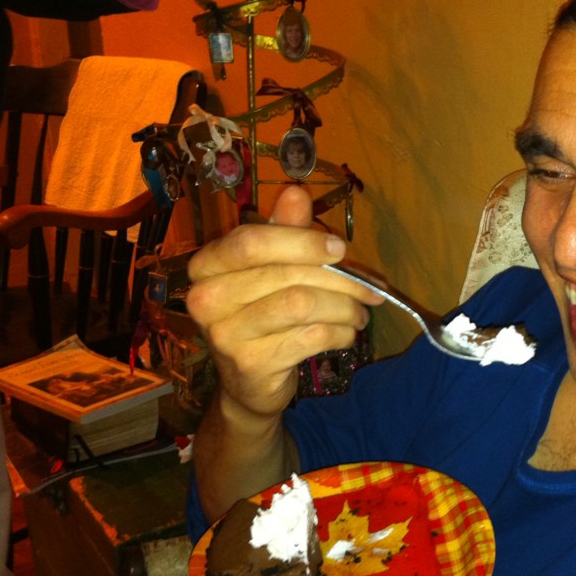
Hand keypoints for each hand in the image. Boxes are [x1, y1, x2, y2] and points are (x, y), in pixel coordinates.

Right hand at [186, 186, 381, 419]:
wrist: (249, 383)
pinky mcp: (251, 365)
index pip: (252, 242)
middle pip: (286, 276)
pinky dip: (340, 333)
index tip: (340, 249)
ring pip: (302, 306)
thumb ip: (283, 232)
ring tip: (360, 314)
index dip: (302, 241)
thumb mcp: (271, 268)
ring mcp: (225, 335)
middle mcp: (205, 299)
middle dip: (341, 281)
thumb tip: (296, 191)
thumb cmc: (263, 316)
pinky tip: (347, 334)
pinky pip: (310, 337)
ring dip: (345, 309)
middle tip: (370, 291)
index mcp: (206, 266)